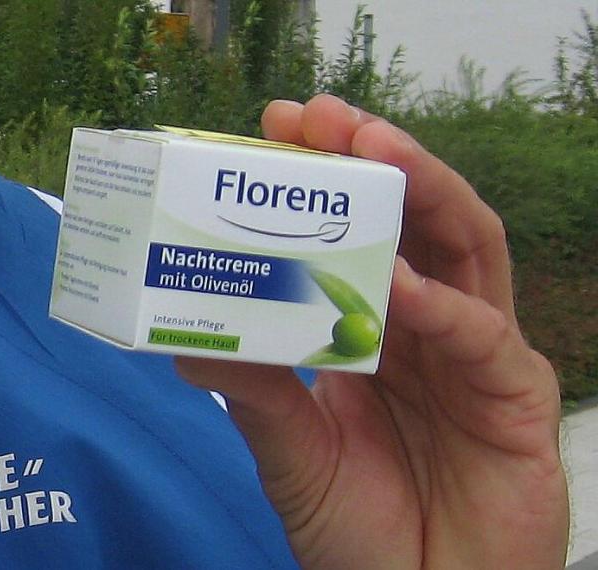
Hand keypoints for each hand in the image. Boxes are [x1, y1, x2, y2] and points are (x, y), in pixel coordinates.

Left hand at [176, 94, 568, 568]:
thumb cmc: (359, 530)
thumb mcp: (290, 449)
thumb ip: (251, 389)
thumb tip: (186, 334)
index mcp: (377, 330)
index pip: (362, 231)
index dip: (326, 179)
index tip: (275, 134)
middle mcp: (429, 327)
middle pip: (417, 218)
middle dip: (375, 158)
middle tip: (322, 116)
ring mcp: (476, 353)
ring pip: (466, 247)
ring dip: (422, 190)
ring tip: (372, 147)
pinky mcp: (516, 397)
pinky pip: (483, 337)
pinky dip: (441, 307)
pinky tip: (400, 287)